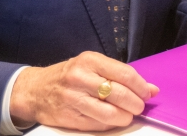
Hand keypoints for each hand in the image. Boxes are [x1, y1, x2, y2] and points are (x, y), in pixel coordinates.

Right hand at [9, 51, 157, 130]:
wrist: (35, 90)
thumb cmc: (70, 75)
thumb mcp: (93, 66)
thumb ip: (120, 75)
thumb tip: (151, 89)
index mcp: (90, 60)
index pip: (124, 74)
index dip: (141, 86)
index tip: (148, 93)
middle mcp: (80, 78)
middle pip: (119, 94)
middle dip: (135, 103)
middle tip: (139, 107)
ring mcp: (73, 99)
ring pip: (109, 113)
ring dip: (124, 117)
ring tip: (128, 115)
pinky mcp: (68, 117)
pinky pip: (96, 124)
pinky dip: (110, 124)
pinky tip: (113, 120)